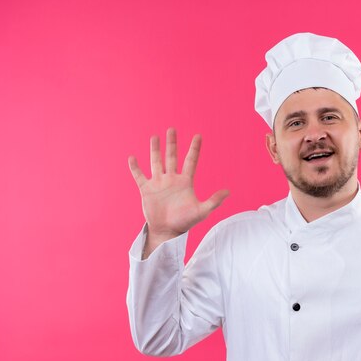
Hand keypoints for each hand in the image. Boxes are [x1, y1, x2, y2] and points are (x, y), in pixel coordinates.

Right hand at [128, 128, 228, 255]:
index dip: (194, 148)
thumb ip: (214, 201)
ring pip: (156, 162)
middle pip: (172, 157)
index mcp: (185, 182)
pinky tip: (132, 158)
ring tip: (155, 137)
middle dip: (172, 143)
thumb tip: (228, 192)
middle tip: (172, 129)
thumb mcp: (201, 211)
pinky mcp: (146, 190)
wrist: (167, 231)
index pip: (190, 161)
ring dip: (155, 150)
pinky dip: (135, 167)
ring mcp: (158, 183)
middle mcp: (171, 179)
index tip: (198, 135)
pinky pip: (139, 176)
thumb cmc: (185, 222)